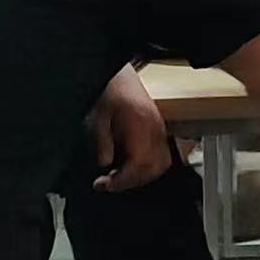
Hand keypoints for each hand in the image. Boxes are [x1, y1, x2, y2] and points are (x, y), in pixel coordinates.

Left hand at [89, 66, 170, 192]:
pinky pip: (163, 155)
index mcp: (141, 124)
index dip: (123, 179)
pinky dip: (148, 166)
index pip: (140, 162)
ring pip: (161, 164)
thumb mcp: (97, 117)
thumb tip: (105, 164)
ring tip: (120, 175)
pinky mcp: (159, 129)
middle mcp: (155, 128)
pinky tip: (131, 165)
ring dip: (142, 175)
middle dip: (132, 181)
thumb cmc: (109, 92)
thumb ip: (102, 142)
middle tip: (110, 182)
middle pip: (154, 167)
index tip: (105, 184)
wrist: (120, 75)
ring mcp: (160, 129)